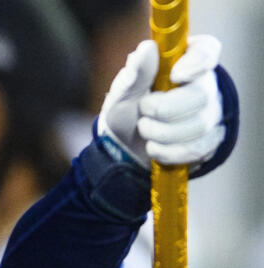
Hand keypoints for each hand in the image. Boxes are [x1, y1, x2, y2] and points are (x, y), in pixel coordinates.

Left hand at [97, 35, 224, 168]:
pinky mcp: (209, 141)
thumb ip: (136, 72)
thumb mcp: (123, 92)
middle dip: (164, 109)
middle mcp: (204, 84)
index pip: (207, 50)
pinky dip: (168, 152)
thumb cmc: (126, 111)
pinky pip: (196, 148)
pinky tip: (154, 147)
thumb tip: (147, 48)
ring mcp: (210, 113)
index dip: (196, 62)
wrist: (123, 148)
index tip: (175, 75)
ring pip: (200, 124)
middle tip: (143, 110)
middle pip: (202, 95)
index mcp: (184, 61)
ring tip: (144, 128)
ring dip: (161, 132)